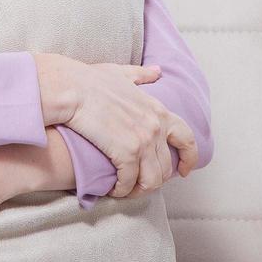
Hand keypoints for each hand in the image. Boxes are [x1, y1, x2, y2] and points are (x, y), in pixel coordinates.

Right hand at [34, 53, 197, 197]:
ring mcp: (143, 142)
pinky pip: (129, 183)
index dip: (189, 159)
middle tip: (139, 184)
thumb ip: (142, 74)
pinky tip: (113, 190)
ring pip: (152, 180)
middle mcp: (156, 128)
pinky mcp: (126, 154)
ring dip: (139, 190)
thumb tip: (157, 71)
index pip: (187, 139)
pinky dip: (121, 190)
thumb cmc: (90, 80)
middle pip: (166, 167)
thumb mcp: (122, 73)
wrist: (72, 89)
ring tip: (126, 190)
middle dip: (154, 180)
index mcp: (159, 110)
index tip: (183, 171)